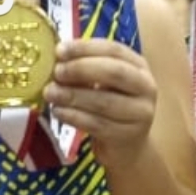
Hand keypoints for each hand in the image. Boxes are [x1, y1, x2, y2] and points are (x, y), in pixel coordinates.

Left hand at [45, 39, 156, 167]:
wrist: (126, 146)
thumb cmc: (111, 106)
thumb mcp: (103, 83)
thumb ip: (85, 68)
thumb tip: (56, 56)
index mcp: (139, 66)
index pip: (113, 50)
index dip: (85, 48)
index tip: (59, 50)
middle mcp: (145, 87)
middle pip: (114, 72)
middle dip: (80, 69)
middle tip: (56, 72)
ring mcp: (140, 114)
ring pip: (103, 101)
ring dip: (72, 95)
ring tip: (50, 93)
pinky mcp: (127, 136)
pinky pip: (96, 124)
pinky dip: (74, 116)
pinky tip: (58, 111)